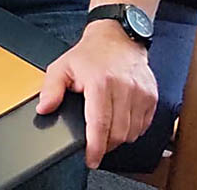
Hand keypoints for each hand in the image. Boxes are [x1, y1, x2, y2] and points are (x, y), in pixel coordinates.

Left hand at [36, 21, 157, 167]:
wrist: (117, 38)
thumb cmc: (89, 54)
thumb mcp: (61, 67)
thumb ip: (51, 89)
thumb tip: (44, 109)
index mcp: (100, 83)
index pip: (99, 124)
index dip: (95, 147)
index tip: (91, 160)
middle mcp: (124, 88)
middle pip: (118, 132)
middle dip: (106, 145)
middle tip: (96, 145)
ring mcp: (141, 92)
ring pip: (133, 132)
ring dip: (119, 138)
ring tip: (107, 132)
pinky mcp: (152, 95)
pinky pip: (145, 124)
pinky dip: (133, 130)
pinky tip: (121, 122)